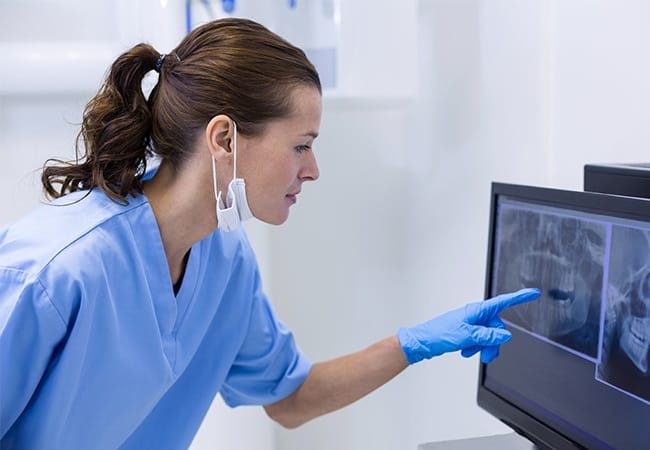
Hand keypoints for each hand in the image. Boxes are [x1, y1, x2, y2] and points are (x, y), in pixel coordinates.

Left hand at [397, 288, 539, 363]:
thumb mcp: (467, 337)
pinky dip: (476, 347)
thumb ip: (488, 336)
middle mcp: (476, 315)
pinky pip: (480, 340)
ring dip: (484, 347)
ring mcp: (471, 323)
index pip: (503, 302)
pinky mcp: (467, 331)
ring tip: (471, 352)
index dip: (520, 297)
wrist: (423, 342)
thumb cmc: (440, 334)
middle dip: (494, 342)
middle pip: (498, 327)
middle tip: (484, 353)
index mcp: (477, 310)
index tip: (534, 293)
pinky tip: (466, 352)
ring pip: (489, 336)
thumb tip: (505, 336)